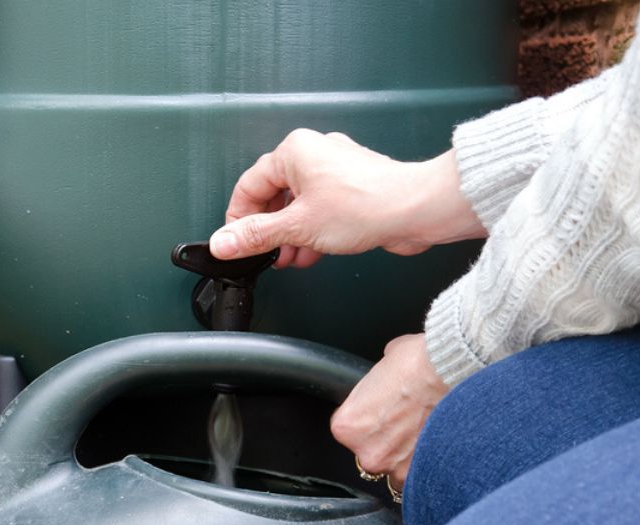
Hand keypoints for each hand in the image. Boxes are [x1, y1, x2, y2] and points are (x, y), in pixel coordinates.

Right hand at [209, 129, 483, 267]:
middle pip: (275, 195)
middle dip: (269, 230)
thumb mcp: (298, 227)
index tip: (235, 241)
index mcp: (294, 151)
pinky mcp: (354, 187)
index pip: (249, 185)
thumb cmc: (366, 205)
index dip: (238, 218)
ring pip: (299, 205)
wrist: (415, 210)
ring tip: (289, 259)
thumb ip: (256, 235)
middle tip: (264, 254)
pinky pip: (322, 208)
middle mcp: (314, 154)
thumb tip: (224, 241)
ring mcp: (336, 170)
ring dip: (291, 235)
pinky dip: (313, 231)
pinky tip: (312, 253)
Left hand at [330, 334, 448, 487]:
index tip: (380, 412)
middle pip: (370, 453)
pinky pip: (419, 477)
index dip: (366, 419)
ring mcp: (396, 468)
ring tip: (422, 434)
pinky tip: (436, 446)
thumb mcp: (382, 363)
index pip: (348, 430)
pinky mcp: (424, 473)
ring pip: (394, 469)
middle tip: (404, 422)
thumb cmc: (417, 363)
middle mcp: (368, 453)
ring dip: (405, 457)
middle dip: (385, 441)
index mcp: (347, 427)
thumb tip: (384, 382)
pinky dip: (426, 464)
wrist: (451, 371)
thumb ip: (376, 383)